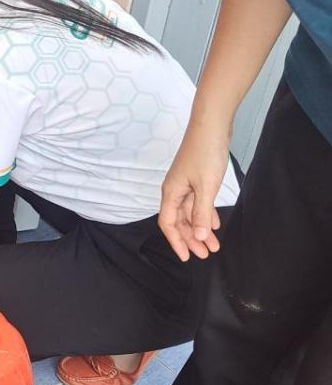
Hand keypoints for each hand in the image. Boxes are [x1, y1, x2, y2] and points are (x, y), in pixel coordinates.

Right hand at [159, 120, 229, 260]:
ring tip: (214, 245)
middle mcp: (175, 190)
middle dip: (191, 239)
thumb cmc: (205, 153)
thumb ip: (201, 213)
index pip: (169, 224)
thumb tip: (197, 237)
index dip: (176, 242)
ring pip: (190, 213)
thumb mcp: (206, 187)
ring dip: (200, 229)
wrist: (211, 127)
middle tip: (205, 255)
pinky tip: (214, 224)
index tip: (186, 257)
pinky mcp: (196, 178)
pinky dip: (205, 215)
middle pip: (180, 221)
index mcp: (171, 192)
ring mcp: (185, 184)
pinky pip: (198, 203)